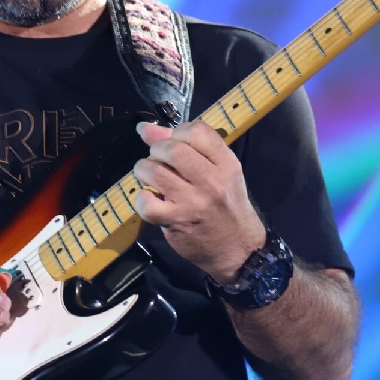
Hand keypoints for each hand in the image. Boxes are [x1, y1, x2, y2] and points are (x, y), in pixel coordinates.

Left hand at [133, 121, 266, 283]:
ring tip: (149, 177)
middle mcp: (212, 181)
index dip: (177, 132)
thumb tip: (145, 128)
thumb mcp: (221, 173)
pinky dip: (141, 199)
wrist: (238, 250)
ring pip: (154, 171)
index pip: (197, 131)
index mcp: (226, 164)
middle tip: (158, 160)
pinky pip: (146, 203)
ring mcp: (193, 202)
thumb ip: (188, 148)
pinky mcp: (176, 222)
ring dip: (143, 170)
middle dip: (156, 150)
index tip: (174, 142)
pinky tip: (150, 199)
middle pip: (172, 148)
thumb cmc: (227, 207)